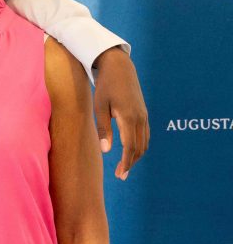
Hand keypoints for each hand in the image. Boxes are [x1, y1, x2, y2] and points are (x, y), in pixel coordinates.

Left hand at [91, 46, 148, 179]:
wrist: (119, 67)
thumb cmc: (105, 86)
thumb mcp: (99, 106)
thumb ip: (103, 129)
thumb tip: (106, 151)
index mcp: (128, 117)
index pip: (130, 147)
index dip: (126, 163)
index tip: (120, 175)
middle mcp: (140, 118)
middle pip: (139, 148)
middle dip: (131, 163)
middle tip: (120, 175)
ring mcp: (144, 116)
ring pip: (144, 143)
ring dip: (136, 156)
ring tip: (124, 166)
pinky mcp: (144, 113)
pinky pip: (145, 135)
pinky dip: (139, 146)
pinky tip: (130, 151)